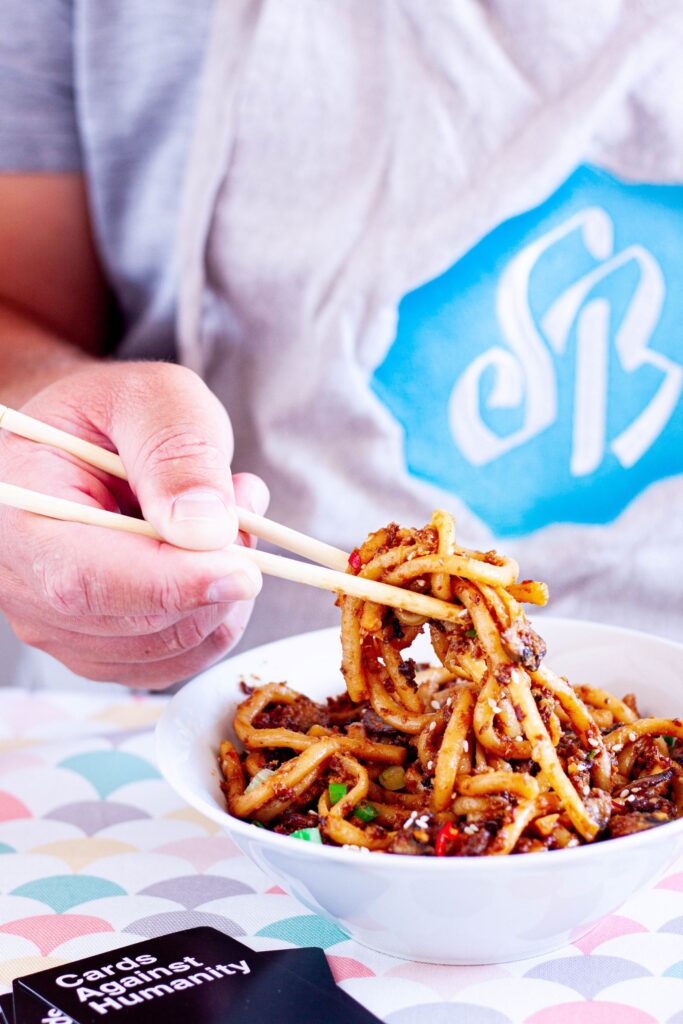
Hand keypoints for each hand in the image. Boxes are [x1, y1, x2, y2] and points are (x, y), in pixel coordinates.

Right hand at [0, 361, 267, 687]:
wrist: (90, 446)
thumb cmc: (114, 416)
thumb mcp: (152, 398)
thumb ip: (177, 452)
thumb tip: (205, 529)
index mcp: (16, 509)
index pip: (85, 577)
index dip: (171, 583)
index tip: (243, 570)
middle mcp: (22, 582)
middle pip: (133, 622)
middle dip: (214, 576)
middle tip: (246, 504)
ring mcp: (57, 626)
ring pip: (167, 648)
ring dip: (224, 591)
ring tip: (226, 517)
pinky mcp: (100, 648)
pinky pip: (178, 659)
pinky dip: (218, 615)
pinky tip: (215, 560)